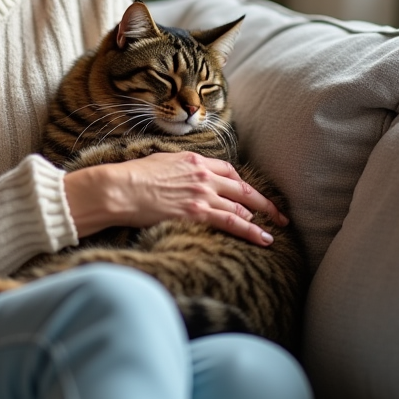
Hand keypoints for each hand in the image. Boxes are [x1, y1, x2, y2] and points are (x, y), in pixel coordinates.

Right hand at [63, 151, 288, 246]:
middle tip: (278, 213)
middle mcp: (203, 175)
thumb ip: (177, 167)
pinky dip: (252, 231)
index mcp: (194, 160)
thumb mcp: (159, 161)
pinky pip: (233, 222)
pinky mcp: (198, 213)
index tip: (249, 194)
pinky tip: (264, 239)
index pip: (228, 171)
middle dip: (263, 202)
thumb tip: (177, 173)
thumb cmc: (132, 176)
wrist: (120, 188)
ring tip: (274, 230)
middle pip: (242, 189)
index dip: (242, 185)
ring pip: (241, 207)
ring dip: (260, 219)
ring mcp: (202, 194)